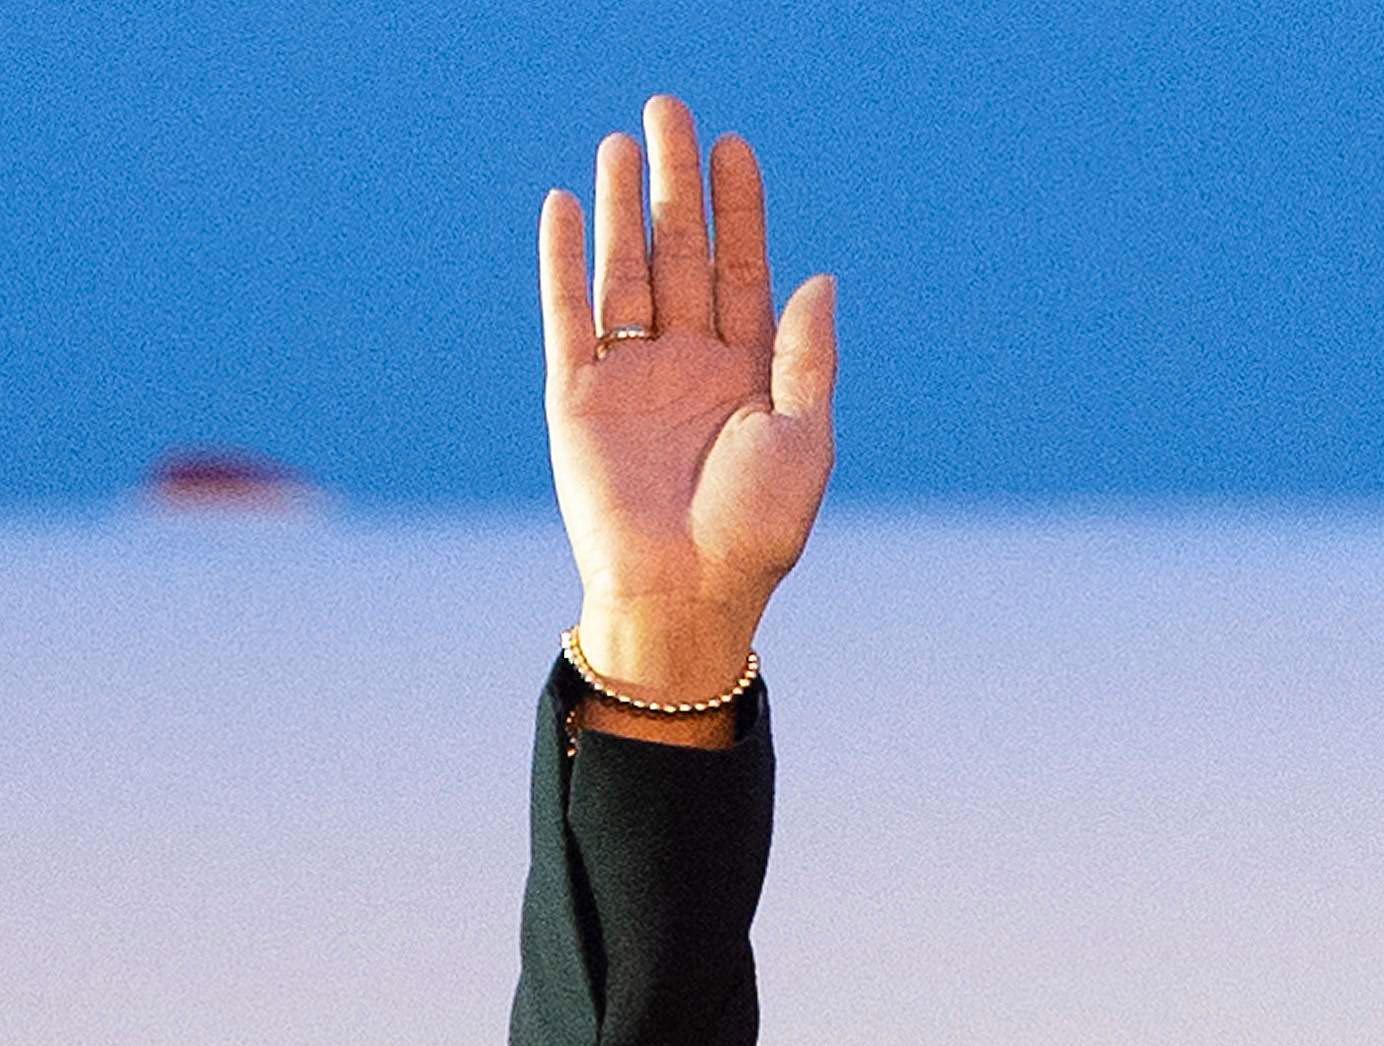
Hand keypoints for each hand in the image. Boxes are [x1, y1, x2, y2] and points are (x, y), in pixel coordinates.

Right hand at [536, 97, 834, 711]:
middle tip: (669, 110)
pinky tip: (568, 206)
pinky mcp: (576, 398)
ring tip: (622, 143)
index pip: (741, 269)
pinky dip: (565, 261)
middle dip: (676, 183)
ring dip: (624, 207)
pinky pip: (569, 316)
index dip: (739, 209)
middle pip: (680, 252)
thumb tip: (818, 277)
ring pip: (626, 271)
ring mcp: (630, 378)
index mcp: (747, 371)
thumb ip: (807, 357)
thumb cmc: (753, 533)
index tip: (735, 148)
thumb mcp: (803, 440)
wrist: (682, 596)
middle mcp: (687, 364)